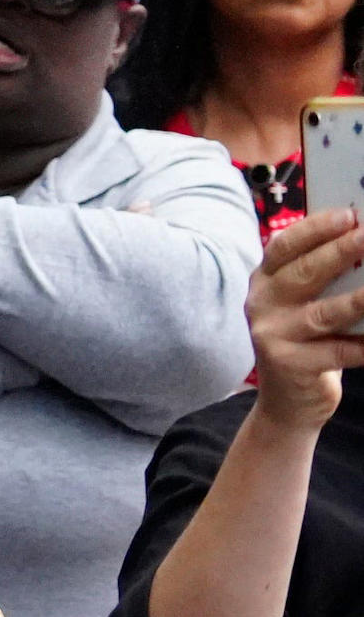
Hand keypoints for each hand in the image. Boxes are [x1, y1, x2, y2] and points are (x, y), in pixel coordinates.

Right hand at [243, 204, 363, 430]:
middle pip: (303, 273)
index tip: (349, 215)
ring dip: (359, 299)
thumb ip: (318, 277)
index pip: (284, 246)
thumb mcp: (302, 304)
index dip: (315, 229)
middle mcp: (261, 305)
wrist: (288, 401)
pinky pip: (338, 350)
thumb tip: (360, 244)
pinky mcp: (291, 365)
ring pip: (324, 313)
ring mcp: (273, 335)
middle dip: (340, 252)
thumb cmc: (306, 341)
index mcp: (264, 282)